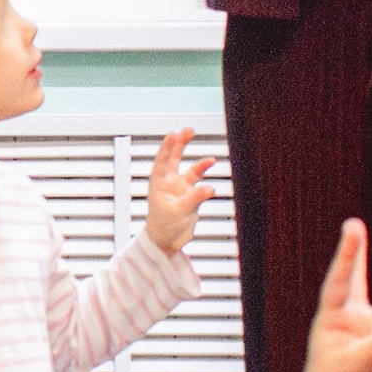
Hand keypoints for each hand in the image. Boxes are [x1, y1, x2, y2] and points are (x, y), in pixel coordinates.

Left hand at [144, 127, 217, 256]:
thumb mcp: (177, 212)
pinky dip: (206, 182)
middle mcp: (169, 183)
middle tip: (188, 130)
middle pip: (174, 159)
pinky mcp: (191, 197)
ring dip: (200, 164)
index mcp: (158, 183)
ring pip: (190, 171)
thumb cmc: (163, 227)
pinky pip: (200, 185)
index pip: (162, 160)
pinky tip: (213, 184)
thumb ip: (194, 199)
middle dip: (180, 144)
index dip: (167, 146)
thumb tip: (209, 188)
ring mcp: (181, 189)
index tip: (173, 134)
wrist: (168, 242)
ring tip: (211, 160)